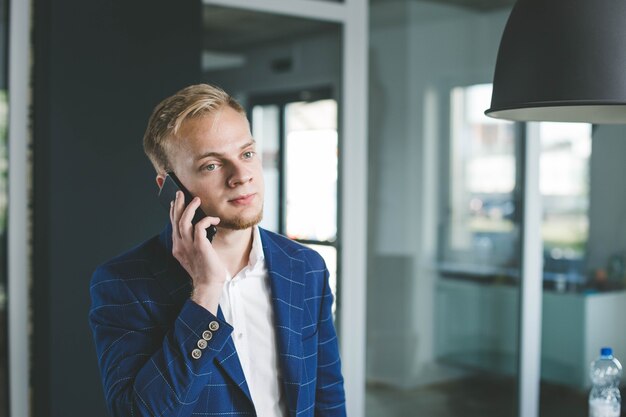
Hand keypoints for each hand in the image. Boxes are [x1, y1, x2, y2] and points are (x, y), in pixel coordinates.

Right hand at [170, 191, 224, 313]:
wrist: (208, 284)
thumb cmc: (205, 270)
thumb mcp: (195, 254)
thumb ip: (193, 242)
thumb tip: (199, 227)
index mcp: (178, 247)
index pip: (173, 225)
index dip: (173, 212)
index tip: (175, 202)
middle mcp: (180, 245)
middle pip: (175, 220)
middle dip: (177, 205)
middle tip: (180, 193)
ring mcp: (188, 246)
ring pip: (184, 221)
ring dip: (189, 208)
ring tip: (196, 199)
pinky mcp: (199, 246)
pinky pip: (199, 227)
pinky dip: (206, 220)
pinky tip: (214, 219)